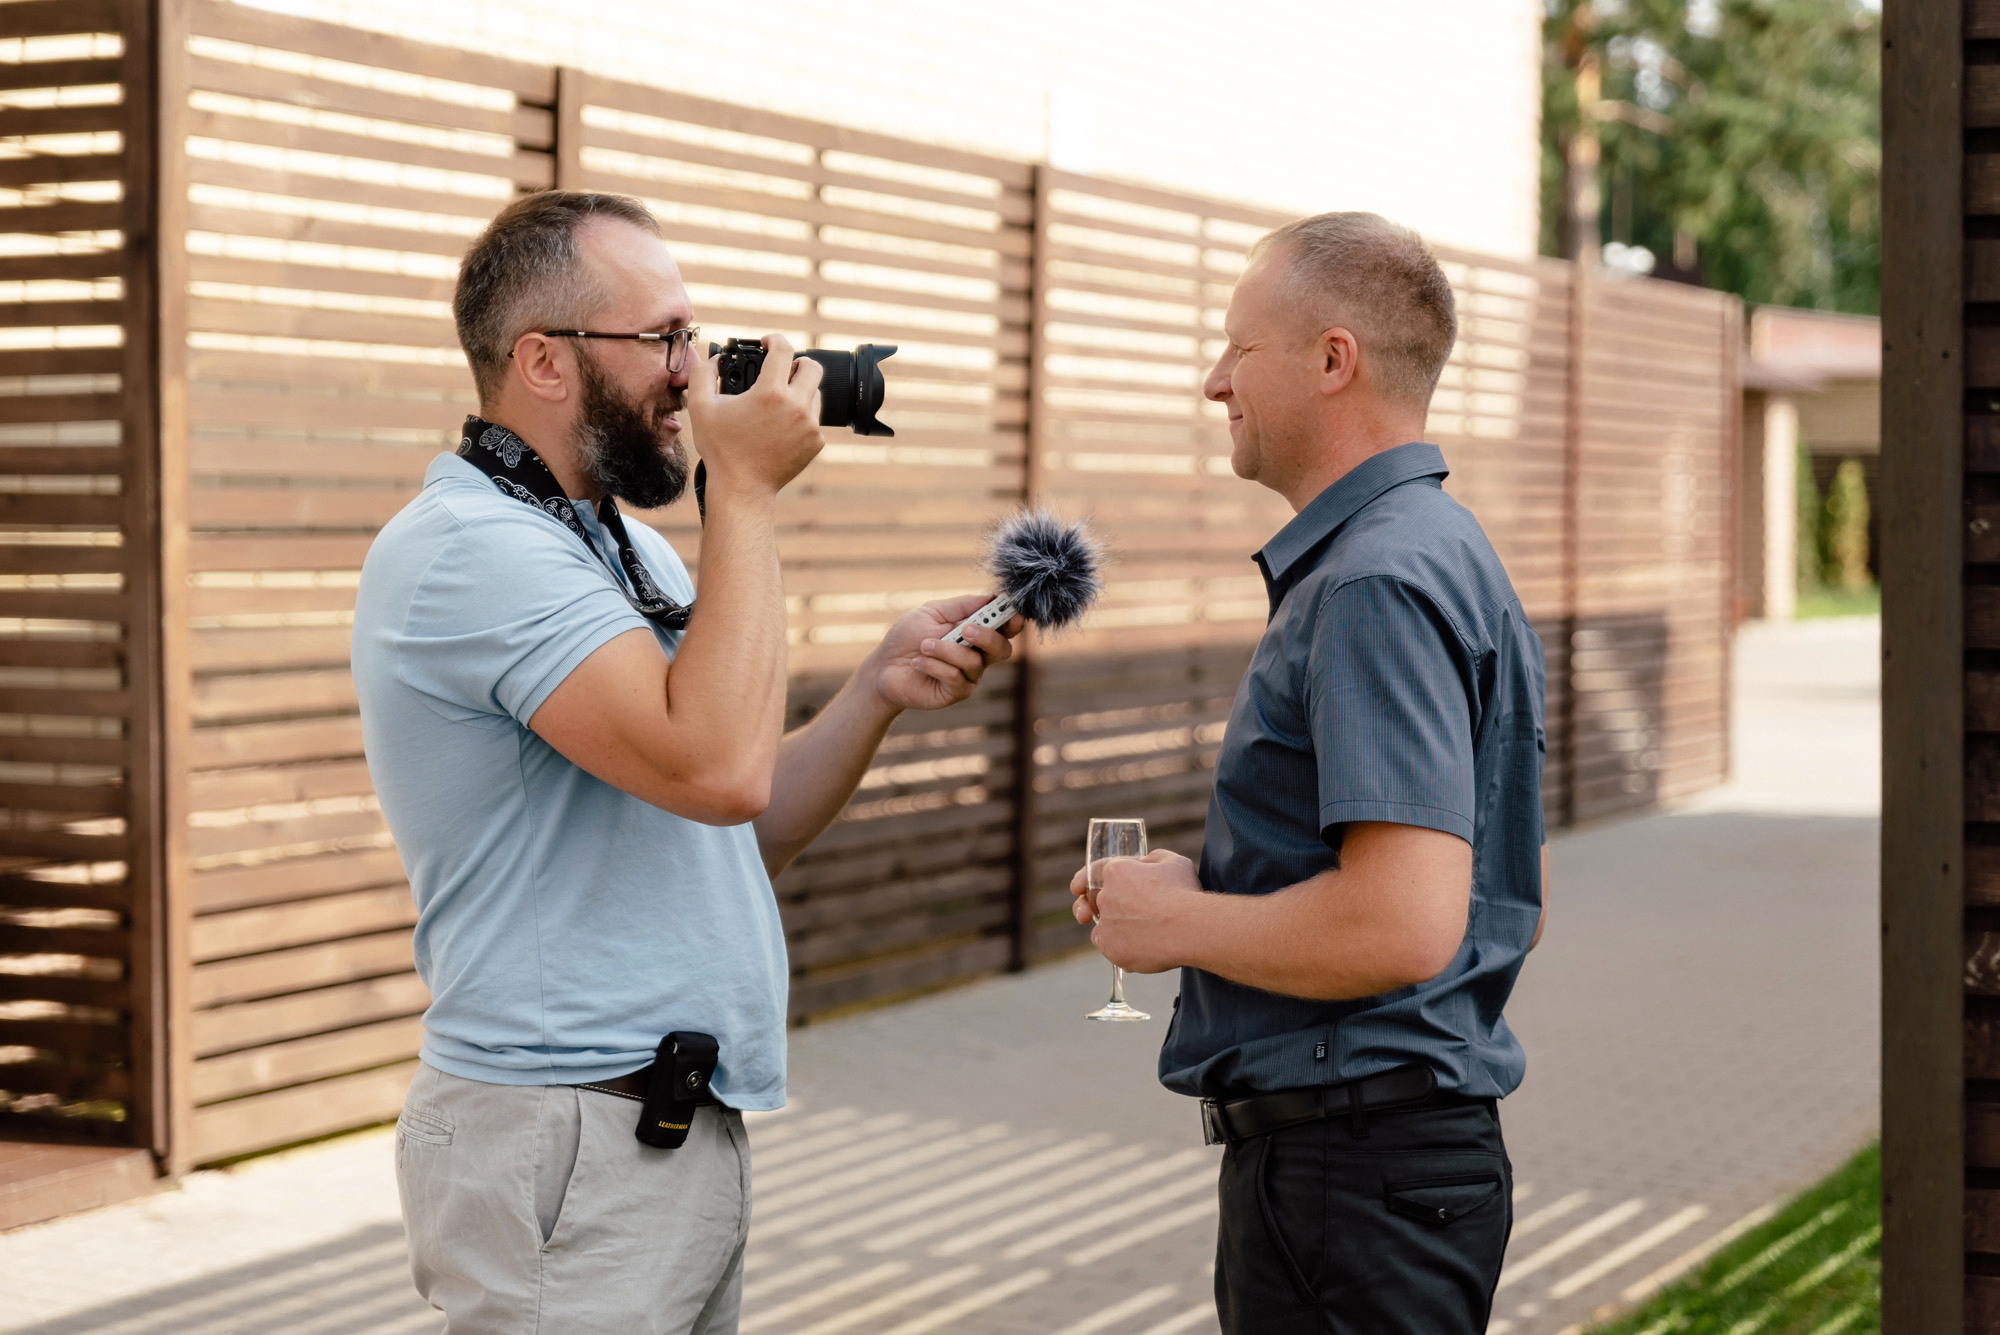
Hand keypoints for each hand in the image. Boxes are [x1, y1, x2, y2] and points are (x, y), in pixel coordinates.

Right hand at [683, 333, 824, 496]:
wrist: (742, 488)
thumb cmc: (721, 449)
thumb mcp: (700, 407)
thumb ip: (703, 373)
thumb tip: (715, 359)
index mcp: (770, 393)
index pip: (783, 349)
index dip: (775, 339)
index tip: (768, 343)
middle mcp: (796, 406)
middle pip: (812, 367)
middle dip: (797, 362)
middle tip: (782, 370)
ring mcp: (810, 426)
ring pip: (815, 392)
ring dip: (799, 390)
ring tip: (778, 401)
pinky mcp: (816, 442)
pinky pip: (814, 418)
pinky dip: (801, 416)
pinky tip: (781, 425)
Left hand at [867, 592, 1023, 712]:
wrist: (883, 667)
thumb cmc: (908, 637)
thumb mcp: (933, 613)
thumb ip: (963, 605)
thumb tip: (993, 596)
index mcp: (976, 634)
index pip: (1004, 629)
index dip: (1013, 621)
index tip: (1013, 613)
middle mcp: (977, 656)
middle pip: (1002, 649)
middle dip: (987, 636)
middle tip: (965, 629)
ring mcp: (968, 677)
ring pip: (974, 662)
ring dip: (946, 650)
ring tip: (924, 645)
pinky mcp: (955, 693)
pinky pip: (956, 678)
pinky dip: (934, 666)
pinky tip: (917, 663)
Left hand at [1069, 848, 1203, 972]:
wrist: (1193, 928)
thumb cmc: (1185, 893)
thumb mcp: (1172, 862)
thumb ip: (1150, 861)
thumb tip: (1142, 866)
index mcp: (1116, 872)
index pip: (1095, 872)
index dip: (1085, 879)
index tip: (1077, 888)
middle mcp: (1105, 898)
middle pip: (1095, 902)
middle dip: (1095, 906)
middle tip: (1100, 914)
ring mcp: (1107, 926)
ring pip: (1101, 929)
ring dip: (1112, 929)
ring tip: (1136, 933)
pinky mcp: (1113, 950)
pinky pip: (1110, 949)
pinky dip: (1120, 948)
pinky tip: (1139, 946)